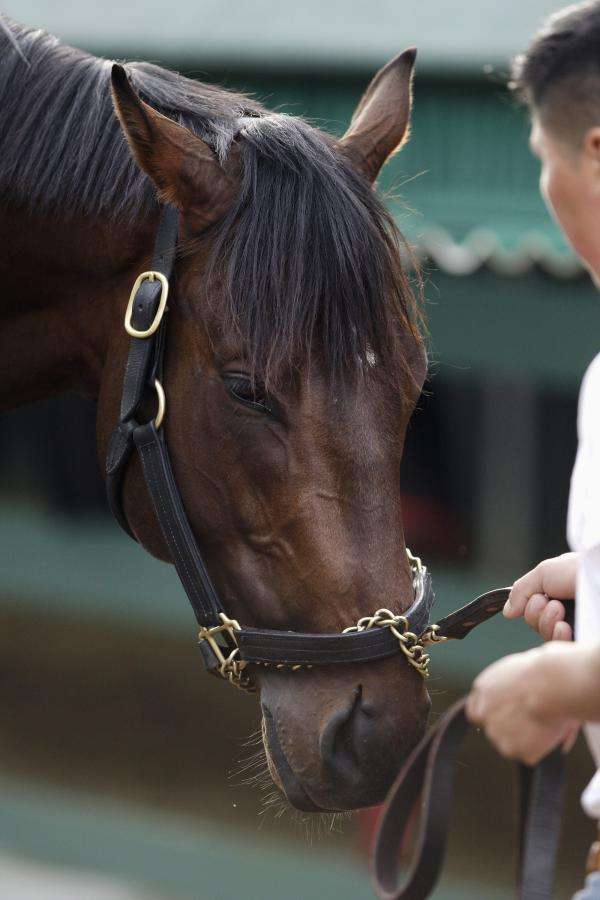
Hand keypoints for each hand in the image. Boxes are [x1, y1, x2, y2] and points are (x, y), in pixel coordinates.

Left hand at [466, 643, 580, 764]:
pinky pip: (528, 754)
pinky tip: (548, 733)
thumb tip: (519, 703)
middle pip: (494, 730)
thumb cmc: (545, 670)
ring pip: (511, 744)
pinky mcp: (510, 749)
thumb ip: (512, 689)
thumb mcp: (521, 672)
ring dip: (526, 740)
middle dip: (512, 731)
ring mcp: (495, 732)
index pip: (476, 710)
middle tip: (535, 725)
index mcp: (483, 687)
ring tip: (546, 723)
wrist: (551, 683)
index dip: (493, 717)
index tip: (508, 720)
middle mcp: (483, 711)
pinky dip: (538, 749)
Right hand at [504, 552, 578, 640]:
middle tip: (553, 603)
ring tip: (561, 610)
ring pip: (545, 636)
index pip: (534, 609)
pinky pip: (560, 648)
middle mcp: (570, 610)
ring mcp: (579, 627)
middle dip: (536, 614)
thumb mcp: (544, 572)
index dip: (529, 606)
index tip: (538, 597)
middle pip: (536, 623)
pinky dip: (557, 637)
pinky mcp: (583, 643)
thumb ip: (521, 590)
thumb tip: (507, 612)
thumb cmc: (581, 571)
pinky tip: (565, 628)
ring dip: (546, 622)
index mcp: (562, 593)